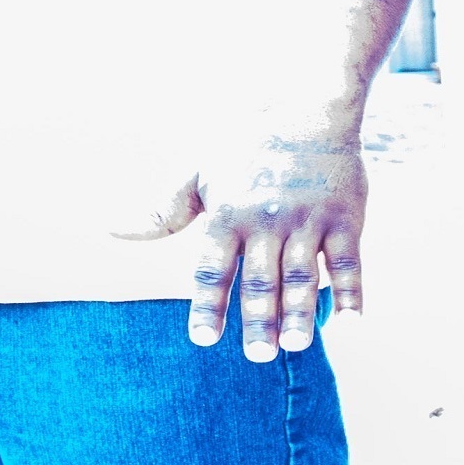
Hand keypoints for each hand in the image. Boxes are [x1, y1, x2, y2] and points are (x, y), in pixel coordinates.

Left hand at [114, 134, 366, 361]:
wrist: (305, 108)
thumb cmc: (243, 147)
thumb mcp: (197, 173)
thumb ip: (162, 212)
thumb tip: (112, 230)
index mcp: (227, 212)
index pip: (212, 267)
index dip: (207, 304)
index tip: (203, 338)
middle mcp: (265, 220)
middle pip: (260, 279)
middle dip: (258, 319)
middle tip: (257, 356)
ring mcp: (307, 220)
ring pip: (302, 275)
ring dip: (299, 312)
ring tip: (295, 345)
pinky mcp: (344, 219)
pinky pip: (348, 262)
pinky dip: (351, 291)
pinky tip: (349, 320)